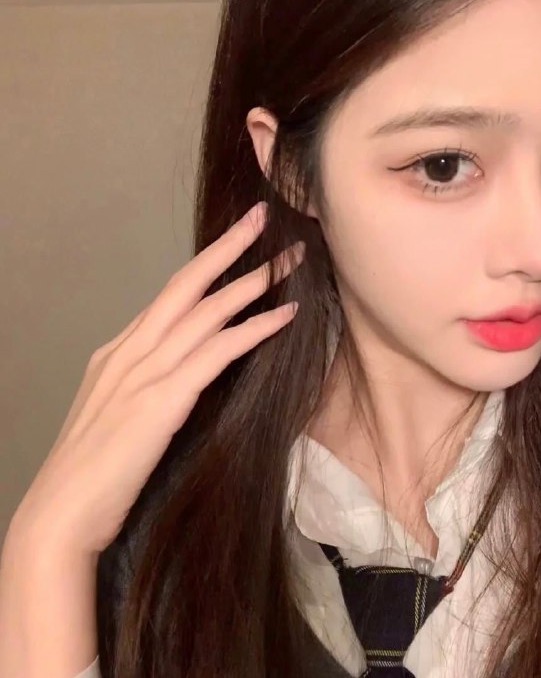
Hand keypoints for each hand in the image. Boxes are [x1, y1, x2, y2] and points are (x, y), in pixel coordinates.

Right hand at [10, 202, 303, 556]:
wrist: (61, 513)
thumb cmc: (91, 471)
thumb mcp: (116, 411)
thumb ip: (145, 382)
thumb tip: (183, 368)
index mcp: (118, 351)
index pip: (169, 295)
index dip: (206, 265)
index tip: (235, 240)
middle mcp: (130, 350)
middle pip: (187, 285)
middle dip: (229, 248)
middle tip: (263, 217)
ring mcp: (144, 372)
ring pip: (207, 311)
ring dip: (254, 281)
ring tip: (291, 259)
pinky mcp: (162, 400)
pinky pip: (217, 352)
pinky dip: (254, 330)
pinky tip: (284, 316)